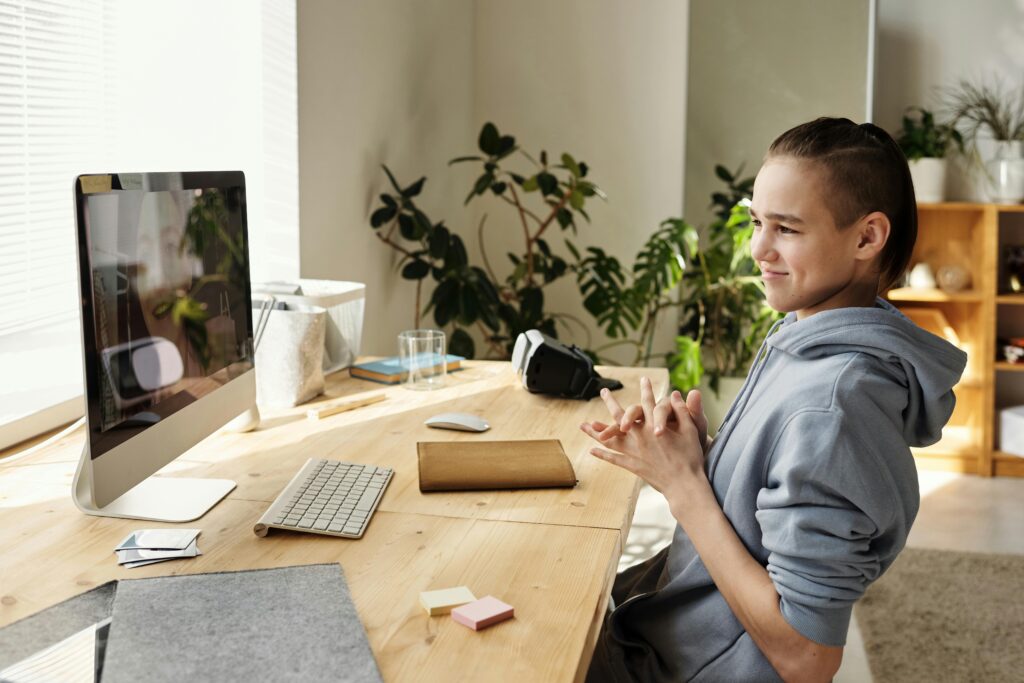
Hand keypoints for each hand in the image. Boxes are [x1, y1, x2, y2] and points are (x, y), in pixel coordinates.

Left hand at [579, 377, 706, 499]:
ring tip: (584, 425)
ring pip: (612, 438)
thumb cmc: (691, 457)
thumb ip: (682, 411)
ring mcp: (635, 451)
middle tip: (603, 392)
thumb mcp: (691, 431)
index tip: (643, 379)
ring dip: (597, 431)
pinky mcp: (633, 466)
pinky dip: (602, 455)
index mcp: (655, 426)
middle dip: (611, 403)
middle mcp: (641, 436)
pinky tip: (592, 451)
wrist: (685, 485)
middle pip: (622, 416)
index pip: (648, 403)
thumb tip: (675, 394)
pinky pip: (614, 459)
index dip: (647, 390)